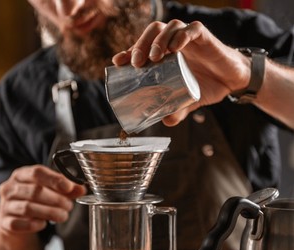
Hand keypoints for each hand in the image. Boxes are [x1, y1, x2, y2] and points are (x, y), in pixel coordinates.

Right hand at [0, 164, 85, 235]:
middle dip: (56, 199)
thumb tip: (81, 189)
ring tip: (62, 215)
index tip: (69, 188)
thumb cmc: (34, 200)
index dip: (55, 179)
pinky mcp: (4, 222)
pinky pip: (18, 224)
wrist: (15, 221)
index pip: (37, 172)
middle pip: (34, 191)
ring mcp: (5, 205)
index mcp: (21, 174)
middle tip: (69, 206)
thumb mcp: (50, 190)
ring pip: (28, 207)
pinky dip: (34, 224)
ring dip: (49, 212)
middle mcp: (10, 187)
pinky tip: (44, 224)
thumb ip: (66, 189)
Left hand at [112, 20, 250, 125]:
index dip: (128, 52)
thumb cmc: (206, 85)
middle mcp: (173, 43)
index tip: (118, 62)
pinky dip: (182, 35)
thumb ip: (177, 109)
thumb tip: (166, 122)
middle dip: (141, 44)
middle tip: (137, 62)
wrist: (232, 80)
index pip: (142, 47)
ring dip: (158, 40)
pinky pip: (192, 29)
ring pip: (169, 27)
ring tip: (155, 57)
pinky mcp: (204, 36)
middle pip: (152, 32)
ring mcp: (188, 38)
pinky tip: (176, 47)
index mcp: (165, 55)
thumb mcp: (188, 100)